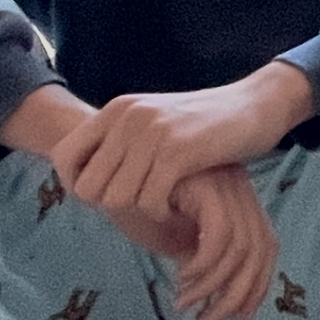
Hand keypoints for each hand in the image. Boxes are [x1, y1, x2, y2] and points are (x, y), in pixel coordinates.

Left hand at [52, 62, 314, 219]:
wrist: (254, 106)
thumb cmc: (202, 124)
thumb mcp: (152, 123)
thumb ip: (119, 142)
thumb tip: (80, 181)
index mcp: (119, 109)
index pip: (64, 158)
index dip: (77, 185)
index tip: (106, 193)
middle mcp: (129, 116)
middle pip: (89, 189)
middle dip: (111, 205)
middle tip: (141, 200)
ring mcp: (153, 133)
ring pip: (116, 200)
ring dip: (139, 211)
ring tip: (162, 201)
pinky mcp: (178, 152)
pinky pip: (148, 201)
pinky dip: (161, 213)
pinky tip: (177, 203)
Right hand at [105, 164, 277, 319]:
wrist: (108, 166)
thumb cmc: (139, 200)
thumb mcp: (176, 233)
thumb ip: (198, 253)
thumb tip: (220, 291)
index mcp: (238, 195)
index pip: (267, 244)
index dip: (258, 283)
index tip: (241, 315)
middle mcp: (238, 186)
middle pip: (261, 248)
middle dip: (237, 294)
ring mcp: (225, 181)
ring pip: (241, 247)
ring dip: (213, 285)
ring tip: (186, 302)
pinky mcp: (206, 183)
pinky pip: (219, 234)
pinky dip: (203, 264)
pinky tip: (181, 276)